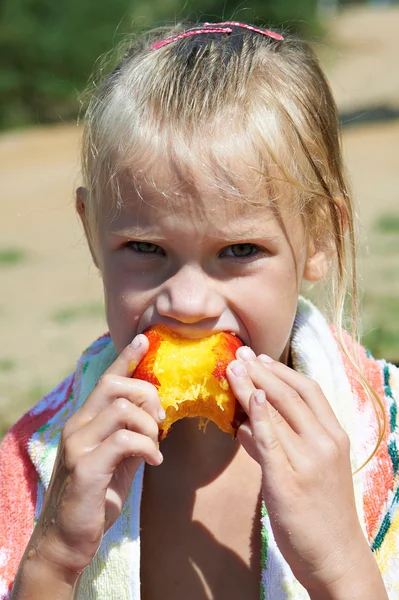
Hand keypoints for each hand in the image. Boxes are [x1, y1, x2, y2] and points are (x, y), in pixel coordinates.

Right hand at [29, 334, 163, 575]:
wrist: (68, 540)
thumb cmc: (96, 498)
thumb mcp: (118, 461)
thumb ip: (131, 436)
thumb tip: (154, 418)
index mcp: (84, 422)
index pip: (105, 380)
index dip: (125, 358)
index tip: (143, 339)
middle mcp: (76, 426)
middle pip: (114, 385)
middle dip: (146, 394)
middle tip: (160, 419)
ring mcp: (77, 445)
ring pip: (122, 409)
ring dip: (149, 426)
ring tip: (155, 448)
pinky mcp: (85, 467)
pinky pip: (124, 440)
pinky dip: (147, 446)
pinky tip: (154, 462)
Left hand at [226, 349, 372, 594]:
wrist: (335, 556)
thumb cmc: (320, 511)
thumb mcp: (307, 470)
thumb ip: (275, 444)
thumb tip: (244, 424)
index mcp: (334, 436)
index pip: (308, 390)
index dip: (281, 370)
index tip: (259, 358)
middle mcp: (325, 442)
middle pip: (291, 394)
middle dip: (262, 370)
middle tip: (239, 354)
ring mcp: (309, 460)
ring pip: (279, 411)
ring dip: (253, 385)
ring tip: (233, 368)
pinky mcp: (288, 480)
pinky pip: (271, 440)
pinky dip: (260, 416)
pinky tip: (248, 399)